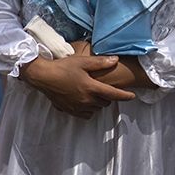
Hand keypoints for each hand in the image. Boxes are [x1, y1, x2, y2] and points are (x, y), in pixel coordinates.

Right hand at [21, 54, 135, 117]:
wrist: (42, 76)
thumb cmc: (62, 67)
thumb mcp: (82, 61)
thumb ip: (100, 62)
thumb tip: (115, 60)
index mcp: (91, 87)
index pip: (114, 94)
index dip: (125, 96)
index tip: (132, 96)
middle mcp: (86, 100)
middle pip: (105, 102)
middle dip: (109, 97)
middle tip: (106, 88)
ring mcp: (78, 106)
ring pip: (96, 109)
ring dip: (99, 103)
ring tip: (95, 94)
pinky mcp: (70, 110)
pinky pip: (85, 115)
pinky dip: (89, 110)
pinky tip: (86, 103)